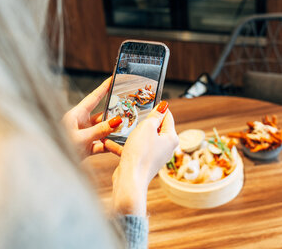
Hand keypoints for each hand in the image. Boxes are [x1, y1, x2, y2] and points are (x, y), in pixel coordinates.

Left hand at [62, 78, 122, 157]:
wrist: (50, 167)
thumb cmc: (59, 148)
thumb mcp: (81, 138)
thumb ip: (100, 130)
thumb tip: (116, 121)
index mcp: (76, 115)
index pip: (93, 98)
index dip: (104, 88)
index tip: (113, 79)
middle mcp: (80, 123)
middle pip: (101, 116)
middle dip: (114, 115)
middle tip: (128, 112)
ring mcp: (84, 135)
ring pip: (103, 131)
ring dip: (113, 133)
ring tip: (125, 132)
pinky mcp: (85, 147)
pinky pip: (101, 144)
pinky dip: (109, 146)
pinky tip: (117, 147)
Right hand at [112, 101, 178, 215]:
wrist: (130, 180)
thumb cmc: (140, 154)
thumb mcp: (147, 127)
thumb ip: (155, 115)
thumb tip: (163, 106)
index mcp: (171, 138)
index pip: (167, 117)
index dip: (157, 108)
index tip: (147, 102)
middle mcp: (165, 148)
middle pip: (154, 128)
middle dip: (141, 121)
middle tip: (131, 114)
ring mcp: (154, 156)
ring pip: (142, 139)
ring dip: (128, 134)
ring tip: (118, 127)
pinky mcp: (143, 163)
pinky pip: (134, 150)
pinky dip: (123, 146)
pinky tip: (109, 142)